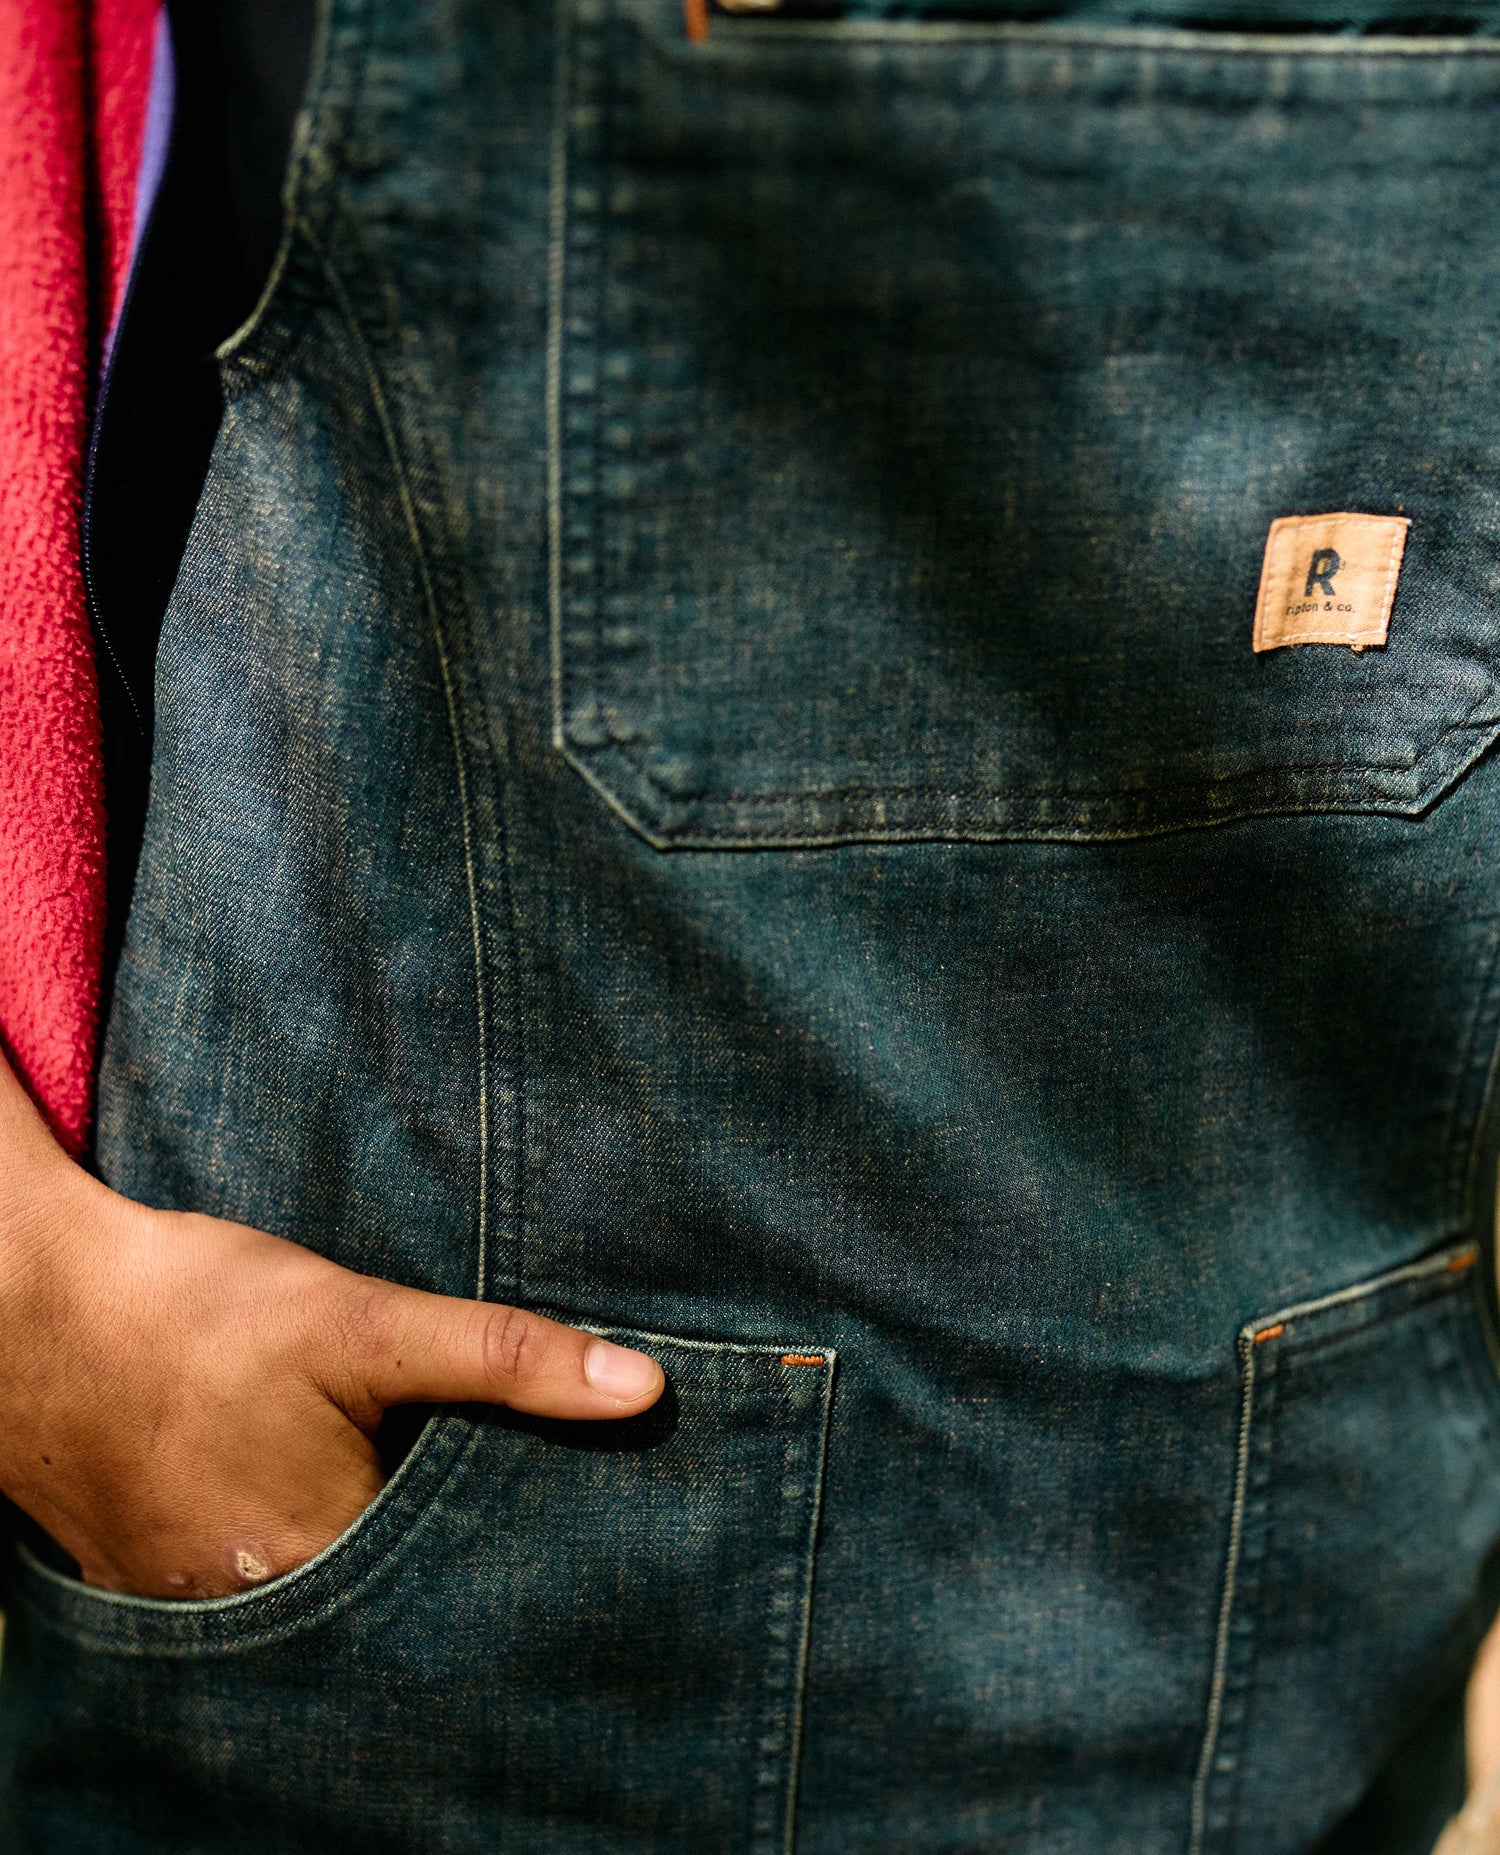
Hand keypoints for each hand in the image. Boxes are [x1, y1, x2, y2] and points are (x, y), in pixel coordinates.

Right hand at [0, 1054, 662, 1597]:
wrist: (34, 1308)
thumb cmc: (202, 1313)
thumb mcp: (365, 1320)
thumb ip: (505, 1361)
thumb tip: (644, 1389)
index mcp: (331, 1563)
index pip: (465, 1589)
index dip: (519, 1548)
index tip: (568, 1513)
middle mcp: (268, 1613)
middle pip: (400, 1598)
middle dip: (450, 1551)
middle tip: (480, 1482)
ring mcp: (203, 1605)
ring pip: (334, 1589)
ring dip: (374, 1545)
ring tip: (403, 1482)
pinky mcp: (161, 1578)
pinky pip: (265, 1579)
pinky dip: (305, 1540)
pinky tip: (317, 1487)